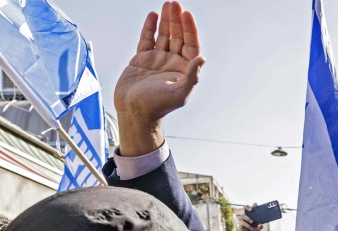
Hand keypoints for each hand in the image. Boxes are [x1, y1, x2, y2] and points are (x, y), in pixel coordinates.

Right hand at [115, 1, 204, 155]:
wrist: (134, 112)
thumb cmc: (158, 107)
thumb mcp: (179, 94)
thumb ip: (192, 77)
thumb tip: (202, 59)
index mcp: (184, 70)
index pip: (191, 45)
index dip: (190, 30)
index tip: (187, 14)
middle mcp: (172, 63)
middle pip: (178, 37)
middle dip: (177, 20)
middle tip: (174, 4)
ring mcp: (157, 60)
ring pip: (164, 35)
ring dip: (165, 20)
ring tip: (166, 5)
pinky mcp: (142, 59)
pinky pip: (147, 39)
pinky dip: (149, 28)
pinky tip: (152, 16)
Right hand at [239, 204, 262, 230]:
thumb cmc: (255, 229)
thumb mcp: (259, 227)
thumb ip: (260, 226)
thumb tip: (260, 225)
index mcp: (252, 214)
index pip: (252, 207)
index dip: (254, 205)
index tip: (256, 205)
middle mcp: (247, 215)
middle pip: (244, 208)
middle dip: (247, 207)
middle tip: (251, 210)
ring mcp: (243, 219)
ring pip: (243, 215)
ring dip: (248, 218)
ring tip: (252, 222)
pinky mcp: (241, 224)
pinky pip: (242, 223)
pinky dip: (247, 225)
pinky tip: (251, 228)